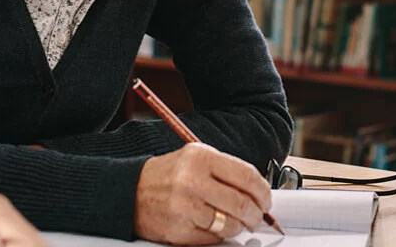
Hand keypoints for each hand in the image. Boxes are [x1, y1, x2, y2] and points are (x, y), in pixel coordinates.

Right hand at [135, 143, 272, 244]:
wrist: (129, 192)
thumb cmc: (166, 176)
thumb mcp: (195, 159)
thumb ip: (226, 172)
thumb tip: (258, 192)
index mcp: (200, 158)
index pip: (247, 177)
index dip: (263, 192)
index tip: (266, 200)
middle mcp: (192, 180)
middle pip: (242, 204)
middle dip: (256, 215)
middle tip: (257, 218)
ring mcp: (185, 207)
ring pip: (230, 225)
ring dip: (238, 227)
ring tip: (234, 223)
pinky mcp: (179, 230)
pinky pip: (213, 240)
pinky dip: (218, 236)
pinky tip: (213, 227)